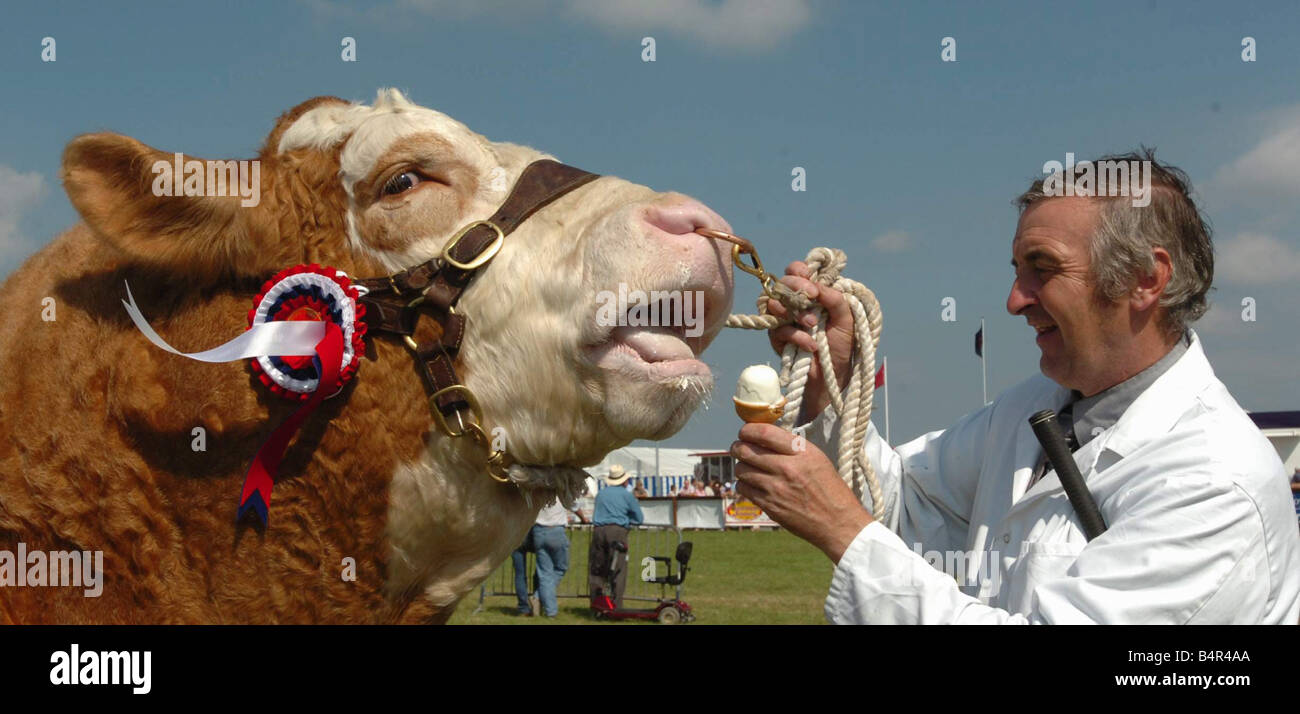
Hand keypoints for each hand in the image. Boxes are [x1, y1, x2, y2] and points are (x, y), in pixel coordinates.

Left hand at [731, 422, 872, 562]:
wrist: (838, 523)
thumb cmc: (830, 488)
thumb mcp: (817, 458)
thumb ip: (791, 447)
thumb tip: (763, 436)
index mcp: (802, 452)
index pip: (764, 432)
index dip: (748, 429)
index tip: (745, 431)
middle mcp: (787, 468)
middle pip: (745, 450)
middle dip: (738, 447)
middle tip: (739, 448)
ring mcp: (776, 488)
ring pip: (741, 470)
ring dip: (741, 467)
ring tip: (749, 468)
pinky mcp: (770, 506)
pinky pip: (743, 489)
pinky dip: (744, 485)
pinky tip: (753, 484)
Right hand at [765, 261, 854, 418]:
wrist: (831, 375)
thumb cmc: (841, 345)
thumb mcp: (846, 319)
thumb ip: (835, 299)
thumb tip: (817, 287)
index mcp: (811, 293)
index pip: (796, 271)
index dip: (799, 271)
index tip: (809, 278)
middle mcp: (794, 303)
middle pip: (782, 282)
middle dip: (796, 287)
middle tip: (812, 297)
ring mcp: (783, 319)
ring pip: (774, 302)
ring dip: (795, 311)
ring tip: (813, 325)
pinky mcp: (776, 337)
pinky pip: (778, 328)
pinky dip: (796, 335)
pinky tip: (811, 345)